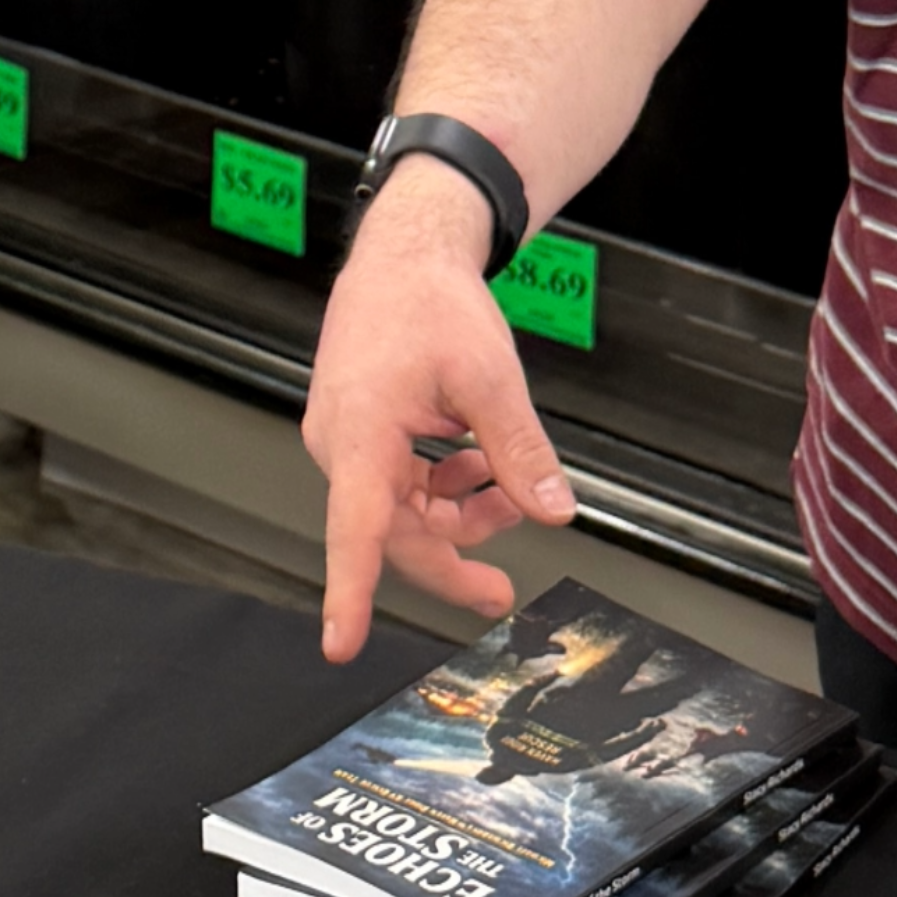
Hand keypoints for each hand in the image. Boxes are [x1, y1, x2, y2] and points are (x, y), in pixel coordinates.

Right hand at [302, 173, 578, 656]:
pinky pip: (404, 486)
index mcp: (360, 432)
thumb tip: (554, 513)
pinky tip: (482, 464)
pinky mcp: (363, 436)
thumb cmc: (430, 302)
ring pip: (405, 512)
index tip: (342, 644)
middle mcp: (342, 446)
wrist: (404, 252)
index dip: (350, 591)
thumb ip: (520, 452)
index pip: (355, 528)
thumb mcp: (491, 378)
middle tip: (501, 592)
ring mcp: (349, 443)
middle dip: (453, 559)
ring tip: (510, 490)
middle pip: (395, 533)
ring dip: (460, 513)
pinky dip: (447, 485)